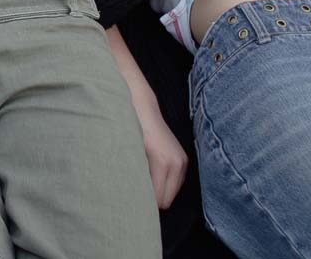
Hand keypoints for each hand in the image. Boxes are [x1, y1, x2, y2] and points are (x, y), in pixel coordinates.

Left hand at [133, 92, 187, 208]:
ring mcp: (182, 161)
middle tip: (134, 192)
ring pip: (172, 193)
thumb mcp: (127, 151)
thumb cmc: (130, 129)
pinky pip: (176, 183)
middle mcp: (177, 164)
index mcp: (163, 163)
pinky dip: (165, 184)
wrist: (142, 108)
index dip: (143, 201)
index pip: (158, 199)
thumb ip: (131, 174)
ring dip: (159, 191)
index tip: (132, 199)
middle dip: (152, 199)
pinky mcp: (184, 159)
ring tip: (142, 182)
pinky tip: (152, 176)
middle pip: (167, 200)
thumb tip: (128, 194)